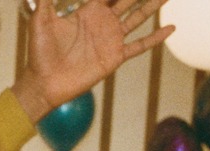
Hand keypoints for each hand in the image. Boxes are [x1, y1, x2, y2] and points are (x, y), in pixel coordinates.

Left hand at [11, 0, 172, 123]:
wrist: (44, 83)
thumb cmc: (39, 53)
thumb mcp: (40, 21)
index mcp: (87, 10)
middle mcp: (102, 22)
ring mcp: (111, 39)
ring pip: (138, 17)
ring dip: (153, 5)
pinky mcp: (115, 56)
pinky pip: (140, 45)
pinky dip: (156, 37)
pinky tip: (171, 28)